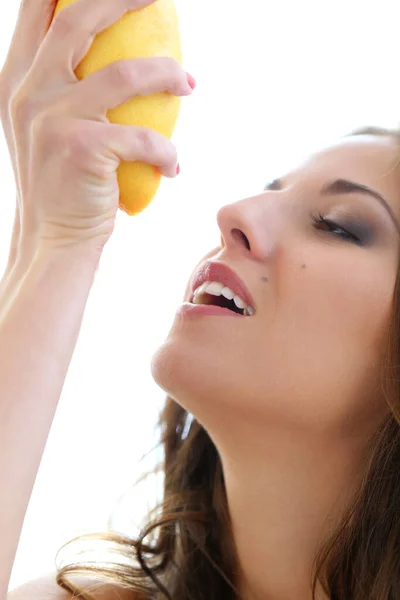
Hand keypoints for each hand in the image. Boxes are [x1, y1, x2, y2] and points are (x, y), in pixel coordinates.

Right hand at [0, 0, 193, 253]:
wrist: (53, 238)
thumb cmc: (62, 182)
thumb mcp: (46, 126)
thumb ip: (61, 85)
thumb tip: (110, 52)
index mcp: (18, 78)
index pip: (38, 8)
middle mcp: (29, 91)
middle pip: (79, 19)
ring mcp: (51, 119)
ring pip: (124, 75)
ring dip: (168, 74)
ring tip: (189, 84)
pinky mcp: (81, 149)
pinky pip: (143, 137)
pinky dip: (167, 150)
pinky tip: (174, 165)